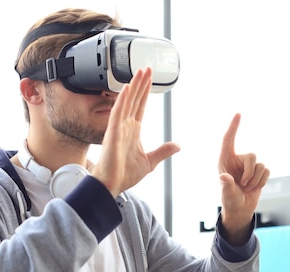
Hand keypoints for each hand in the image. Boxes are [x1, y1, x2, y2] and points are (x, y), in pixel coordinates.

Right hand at [92, 67, 180, 196]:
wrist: (112, 186)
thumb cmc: (125, 175)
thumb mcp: (150, 161)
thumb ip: (163, 151)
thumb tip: (178, 145)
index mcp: (134, 131)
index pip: (141, 106)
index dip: (145, 92)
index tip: (150, 78)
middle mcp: (125, 126)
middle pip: (134, 100)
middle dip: (141, 83)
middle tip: (146, 68)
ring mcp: (118, 128)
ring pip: (127, 102)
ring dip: (133, 87)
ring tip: (140, 71)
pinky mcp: (112, 134)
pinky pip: (117, 114)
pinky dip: (122, 101)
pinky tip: (127, 89)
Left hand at [218, 113, 269, 244]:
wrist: (241, 209)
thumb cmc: (230, 201)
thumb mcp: (227, 195)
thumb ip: (227, 186)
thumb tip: (224, 177)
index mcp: (224, 161)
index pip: (228, 140)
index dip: (233, 126)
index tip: (238, 114)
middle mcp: (237, 160)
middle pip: (251, 155)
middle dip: (250, 172)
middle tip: (244, 184)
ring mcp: (249, 165)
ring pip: (260, 165)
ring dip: (256, 180)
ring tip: (247, 188)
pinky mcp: (259, 171)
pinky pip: (267, 171)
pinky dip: (262, 181)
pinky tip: (255, 187)